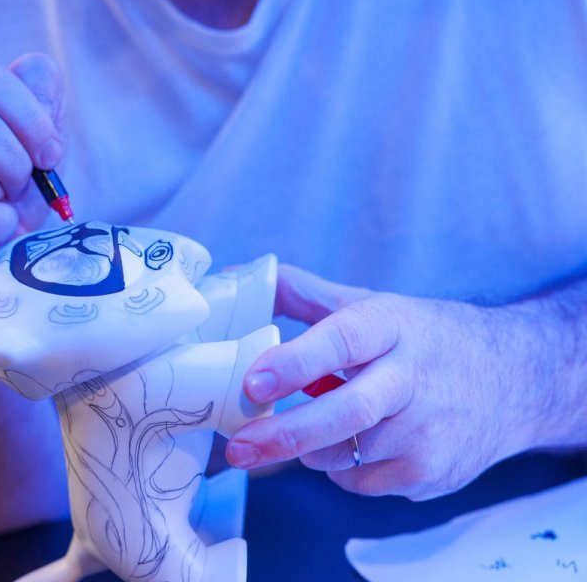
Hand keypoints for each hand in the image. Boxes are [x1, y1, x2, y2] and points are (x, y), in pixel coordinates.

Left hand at [225, 264, 535, 499]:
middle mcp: (413, 378)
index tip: (252, 382)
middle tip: (238, 448)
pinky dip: (340, 465)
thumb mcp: (372, 306)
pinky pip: (357, 481)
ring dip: (309, 444)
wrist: (517, 381)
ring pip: (339, 453)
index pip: (342, 342)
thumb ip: (303, 294)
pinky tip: (358, 440)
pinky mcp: (430, 474)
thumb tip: (239, 276)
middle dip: (285, 434)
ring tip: (315, 420)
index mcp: (393, 326)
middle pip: (344, 413)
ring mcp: (427, 433)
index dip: (295, 363)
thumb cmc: (426, 340)